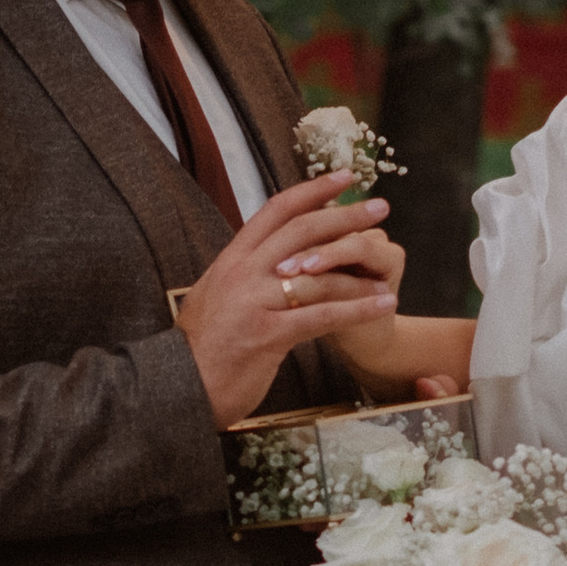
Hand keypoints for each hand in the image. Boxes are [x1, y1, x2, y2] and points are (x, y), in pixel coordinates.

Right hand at [176, 173, 400, 427]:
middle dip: (345, 216)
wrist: (178, 386)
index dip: (312, 191)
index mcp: (232, 259)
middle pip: (302, 231)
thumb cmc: (202, 347)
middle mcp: (242, 272)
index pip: (276, 211)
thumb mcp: (217, 297)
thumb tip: (270, 260)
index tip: (344, 178)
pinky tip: (383, 305)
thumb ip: (244, 276)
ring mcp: (253, 302)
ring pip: (316, 274)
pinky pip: (322, 316)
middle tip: (381, 208)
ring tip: (388, 269)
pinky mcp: (266, 335)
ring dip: (358, 271)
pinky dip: (357, 309)